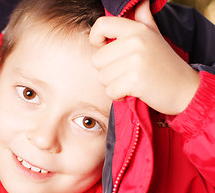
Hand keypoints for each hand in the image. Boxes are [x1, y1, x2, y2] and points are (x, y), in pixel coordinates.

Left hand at [89, 0, 199, 114]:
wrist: (185, 88)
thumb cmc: (164, 64)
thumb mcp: (154, 36)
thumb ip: (143, 20)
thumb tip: (140, 3)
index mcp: (137, 29)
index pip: (101, 25)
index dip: (96, 39)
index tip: (105, 48)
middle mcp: (135, 42)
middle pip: (97, 59)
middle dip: (106, 71)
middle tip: (124, 73)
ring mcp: (135, 61)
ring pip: (102, 77)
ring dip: (112, 84)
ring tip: (129, 81)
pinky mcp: (135, 81)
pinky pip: (110, 91)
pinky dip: (118, 95)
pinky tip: (130, 91)